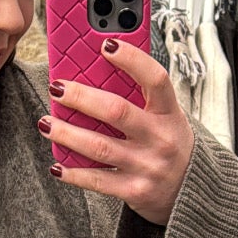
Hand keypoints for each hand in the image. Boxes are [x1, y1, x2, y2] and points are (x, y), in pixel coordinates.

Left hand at [43, 39, 194, 224]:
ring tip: (46, 123)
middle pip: (116, 111)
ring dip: (67, 134)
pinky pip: (98, 180)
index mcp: (169, 113)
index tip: (106, 45)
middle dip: (81, 97)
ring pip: (99, 146)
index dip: (132, 59)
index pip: (155, 78)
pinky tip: (57, 165)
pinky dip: (74, 173)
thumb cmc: (169, 144)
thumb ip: (140, 98)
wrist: (192, 192)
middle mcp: (160, 138)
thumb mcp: (166, 117)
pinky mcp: (135, 190)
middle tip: (57, 88)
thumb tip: (97, 70)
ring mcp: (147, 166)